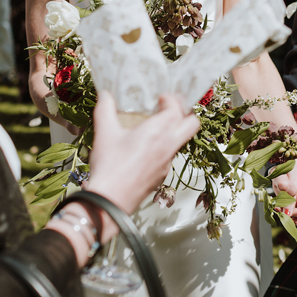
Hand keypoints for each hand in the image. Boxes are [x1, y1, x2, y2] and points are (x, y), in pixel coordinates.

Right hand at [86, 92, 200, 214]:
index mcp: (158, 131)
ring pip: (181, 141)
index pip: (177, 108)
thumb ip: (105, 108)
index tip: (161, 98)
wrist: (110, 201)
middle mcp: (169, 145)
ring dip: (174, 131)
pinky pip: (170, 156)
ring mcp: (168, 162)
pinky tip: (145, 149)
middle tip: (169, 110)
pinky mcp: (162, 175)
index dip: (172, 99)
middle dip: (185, 113)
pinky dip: (164, 148)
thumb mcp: (104, 133)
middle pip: (192, 124)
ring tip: (155, 128)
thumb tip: (105, 94)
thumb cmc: (110, 167)